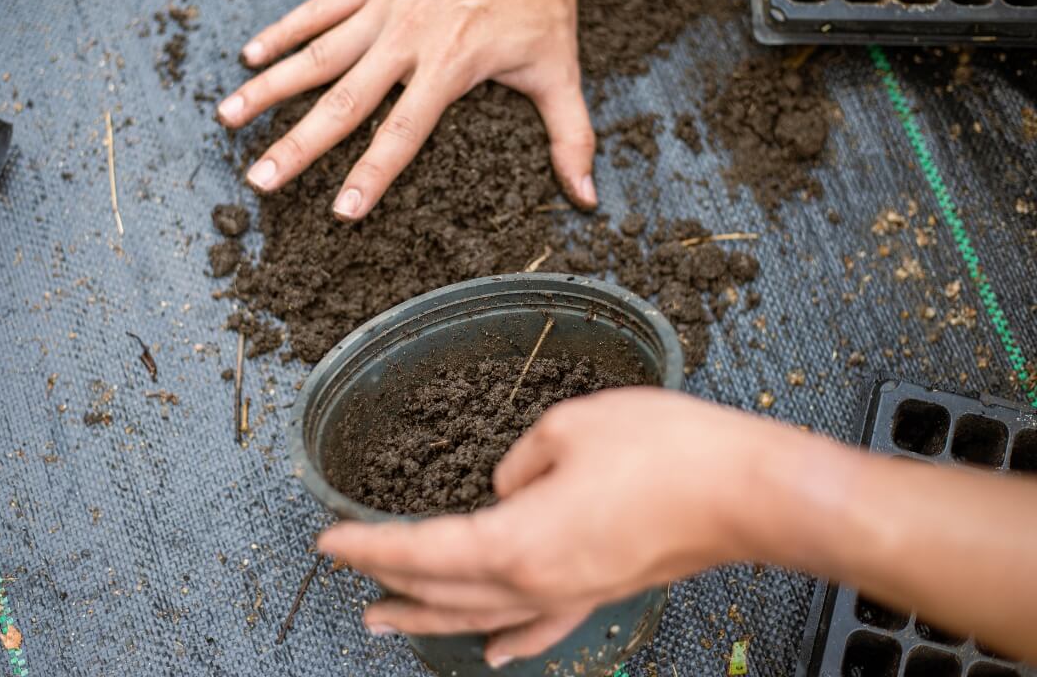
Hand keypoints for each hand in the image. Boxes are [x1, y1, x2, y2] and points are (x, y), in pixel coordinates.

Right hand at [216, 0, 598, 220]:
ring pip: (316, 54)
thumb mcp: (560, 73)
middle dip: (299, 145)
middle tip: (259, 179)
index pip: (403, 133)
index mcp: (450, 67)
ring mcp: (384, 8)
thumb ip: (571, 138)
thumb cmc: (541, 3)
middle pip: (343, 100)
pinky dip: (285, 30)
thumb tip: (588, 198)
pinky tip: (250, 54)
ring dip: (270, 87)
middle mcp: (408, 40)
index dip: (372, 175)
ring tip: (228, 118)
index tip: (340, 212)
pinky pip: (319, 7)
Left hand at [318, 388, 760, 667]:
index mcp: (518, 539)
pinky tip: (493, 652)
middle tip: (348, 581)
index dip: (369, 546)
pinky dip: (508, 639)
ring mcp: (573, 594)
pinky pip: (541, 625)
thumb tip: (506, 486)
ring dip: (430, 616)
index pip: (421, 549)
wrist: (749, 493)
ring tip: (387, 621)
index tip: (329, 542)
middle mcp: (538, 581)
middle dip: (389, 583)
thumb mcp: (571, 427)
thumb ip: (520, 461)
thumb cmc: (670, 452)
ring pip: (482, 615)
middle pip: (442, 591)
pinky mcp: (603, 591)